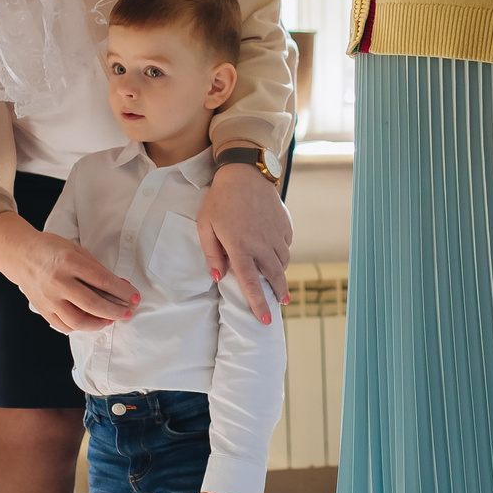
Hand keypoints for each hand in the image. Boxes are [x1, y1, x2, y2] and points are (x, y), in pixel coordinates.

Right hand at [0, 212, 136, 332]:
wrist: (20, 254)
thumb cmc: (52, 249)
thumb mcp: (76, 250)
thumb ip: (97, 268)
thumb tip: (121, 286)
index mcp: (69, 262)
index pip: (102, 281)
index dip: (122, 291)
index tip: (135, 297)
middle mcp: (58, 282)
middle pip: (93, 304)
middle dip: (115, 311)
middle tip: (127, 313)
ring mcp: (49, 298)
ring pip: (78, 321)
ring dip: (99, 323)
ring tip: (110, 319)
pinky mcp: (43, 309)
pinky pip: (64, 326)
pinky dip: (80, 326)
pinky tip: (90, 321)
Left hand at [199, 160, 290, 324]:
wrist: (244, 173)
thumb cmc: (220, 200)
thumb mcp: (205, 226)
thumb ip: (212, 253)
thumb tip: (218, 277)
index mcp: (240, 247)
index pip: (251, 283)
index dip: (258, 304)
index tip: (264, 319)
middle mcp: (261, 244)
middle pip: (274, 276)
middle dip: (279, 293)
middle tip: (281, 304)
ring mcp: (275, 234)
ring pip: (283, 262)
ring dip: (280, 273)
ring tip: (277, 279)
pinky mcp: (285, 225)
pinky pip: (286, 245)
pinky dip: (282, 253)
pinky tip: (276, 253)